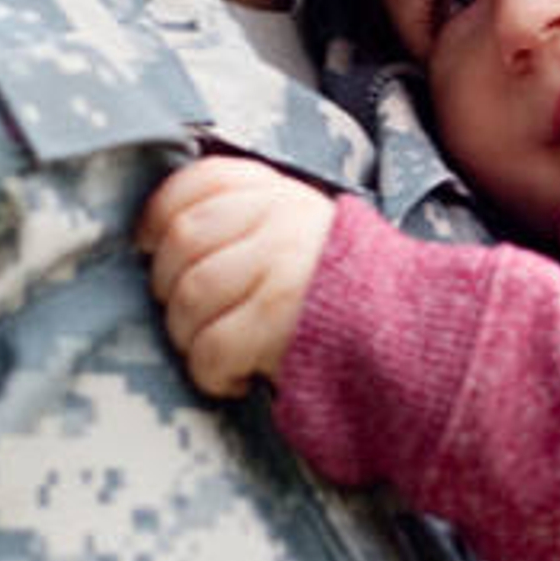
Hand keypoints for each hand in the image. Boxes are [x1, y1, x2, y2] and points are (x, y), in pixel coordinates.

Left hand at [136, 154, 336, 395]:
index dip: (159, 216)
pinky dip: (211, 373)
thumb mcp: (298, 235)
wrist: (408, 342)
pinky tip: (235, 378)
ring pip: (188, 297)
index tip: (151, 247)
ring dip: (187, 336)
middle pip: (181, 243)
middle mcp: (281, 219)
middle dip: (169, 287)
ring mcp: (280, 266)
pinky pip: (210, 346)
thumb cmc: (335, 297)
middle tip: (192, 316)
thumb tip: (159, 236)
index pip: (199, 182)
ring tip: (214, 350)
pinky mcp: (277, 318)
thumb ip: (243, 220)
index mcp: (281, 194)